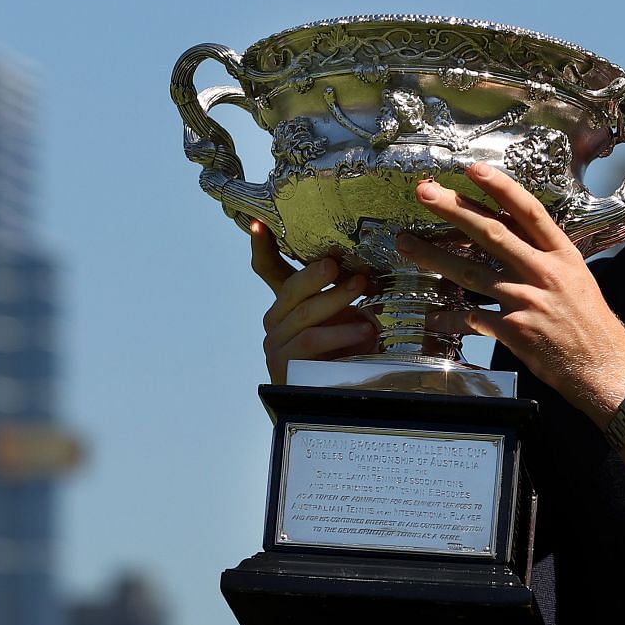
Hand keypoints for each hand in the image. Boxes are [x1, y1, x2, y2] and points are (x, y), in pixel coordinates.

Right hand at [249, 220, 375, 383]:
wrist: (337, 401)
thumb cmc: (345, 353)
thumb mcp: (348, 316)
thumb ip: (346, 293)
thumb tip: (366, 267)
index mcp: (288, 303)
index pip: (268, 269)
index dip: (262, 246)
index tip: (258, 223)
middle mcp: (276, 320)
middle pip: (290, 288)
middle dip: (317, 274)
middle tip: (343, 266)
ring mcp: (276, 343)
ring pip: (304, 315)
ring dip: (337, 302)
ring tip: (365, 293)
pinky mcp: (283, 365)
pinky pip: (310, 342)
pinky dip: (339, 333)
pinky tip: (364, 332)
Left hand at [397, 164, 624, 421]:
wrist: (606, 366)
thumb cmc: (592, 324)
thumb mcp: (577, 278)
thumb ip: (544, 257)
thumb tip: (513, 237)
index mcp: (563, 255)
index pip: (528, 212)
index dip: (500, 187)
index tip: (474, 169)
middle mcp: (544, 273)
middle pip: (492, 233)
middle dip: (454, 209)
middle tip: (425, 193)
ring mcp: (527, 301)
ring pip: (471, 272)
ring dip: (434, 256)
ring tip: (407, 243)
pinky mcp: (514, 330)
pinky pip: (473, 319)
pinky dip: (451, 318)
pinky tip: (432, 316)